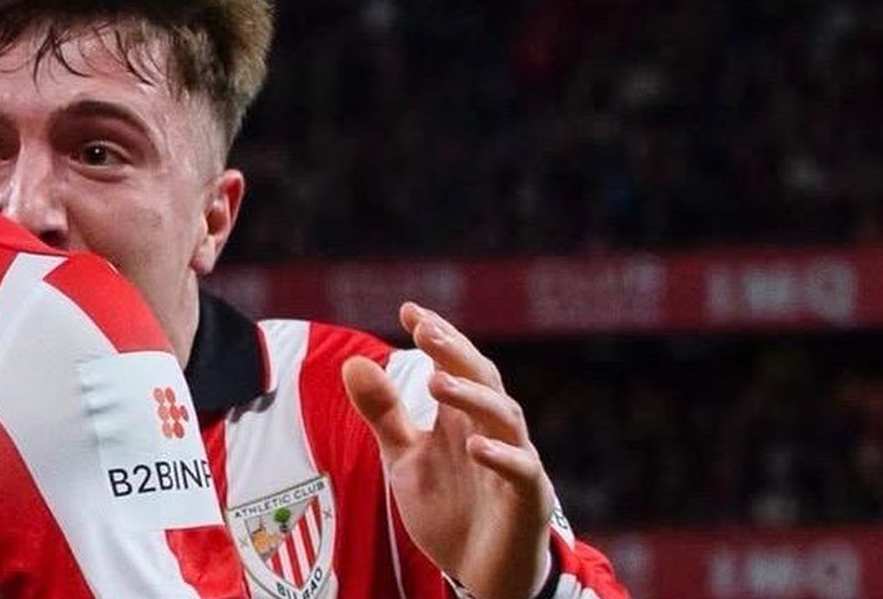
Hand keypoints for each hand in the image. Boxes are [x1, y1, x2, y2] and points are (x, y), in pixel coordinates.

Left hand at [341, 303, 552, 598]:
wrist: (479, 576)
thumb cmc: (448, 510)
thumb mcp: (404, 459)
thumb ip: (383, 414)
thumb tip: (353, 361)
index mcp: (463, 417)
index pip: (454, 364)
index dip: (437, 336)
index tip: (409, 309)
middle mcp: (493, 431)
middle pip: (482, 379)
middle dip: (455, 351)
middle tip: (425, 329)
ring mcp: (515, 463)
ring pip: (505, 416)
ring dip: (472, 396)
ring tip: (435, 381)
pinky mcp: (529, 499)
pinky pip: (522, 471)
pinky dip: (502, 455)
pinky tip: (474, 444)